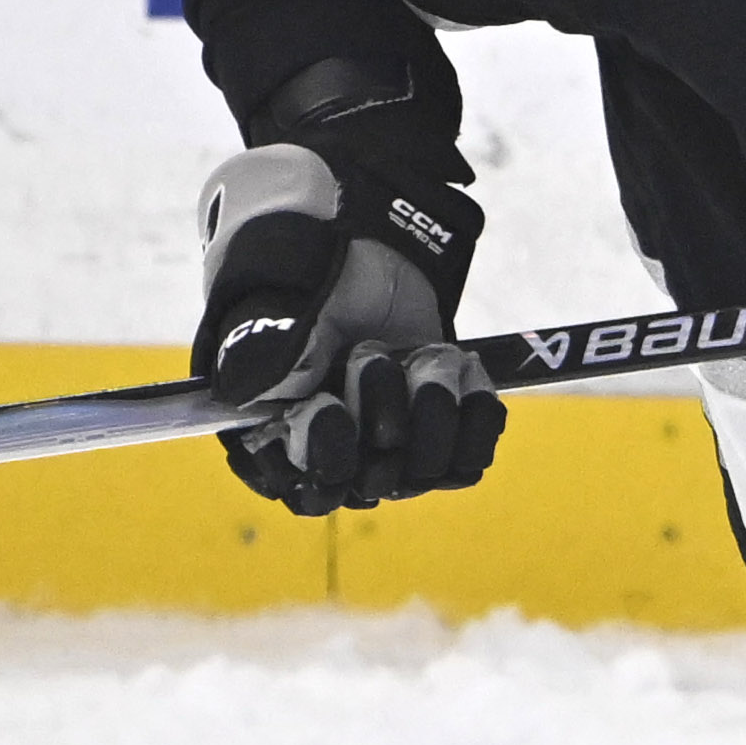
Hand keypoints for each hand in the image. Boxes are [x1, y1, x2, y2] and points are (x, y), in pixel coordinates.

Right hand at [191, 143, 504, 513]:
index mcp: (283, 441)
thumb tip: (272, 397)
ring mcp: (393, 450)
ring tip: (420, 354)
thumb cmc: (312, 282)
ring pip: (430, 470)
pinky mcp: (442, 433)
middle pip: (378, 482)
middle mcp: (339, 457)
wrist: (368, 252)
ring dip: (432, 402)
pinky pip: (472, 454)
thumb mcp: (283, 311)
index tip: (326, 405)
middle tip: (371, 352)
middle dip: (383, 411)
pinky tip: (456, 364)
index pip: (309, 492)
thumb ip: (272, 355)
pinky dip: (474, 406)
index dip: (326, 453)